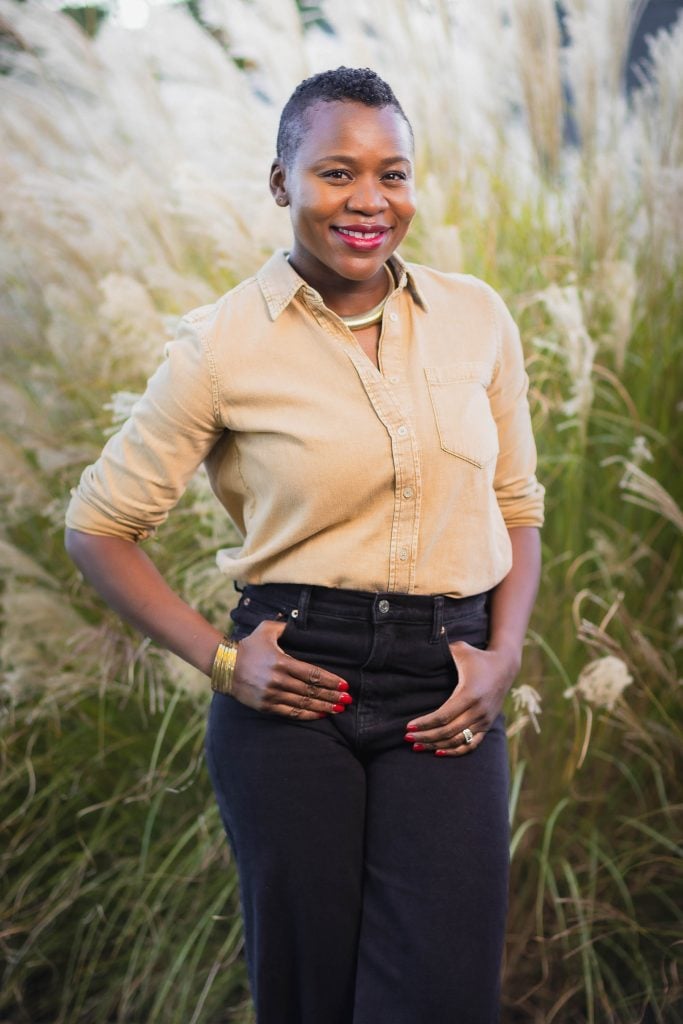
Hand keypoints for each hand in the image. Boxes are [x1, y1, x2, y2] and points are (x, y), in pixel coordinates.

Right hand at [231, 619, 351, 719]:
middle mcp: (278, 680)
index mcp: (281, 662)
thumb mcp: (265, 630)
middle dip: (332, 695)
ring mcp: (272, 694)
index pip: (312, 674)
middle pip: (311, 690)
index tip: (345, 685)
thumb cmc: (248, 646)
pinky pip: (290, 712)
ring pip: (303, 703)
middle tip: (347, 699)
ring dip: (323, 707)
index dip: (330, 680)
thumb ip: (285, 626)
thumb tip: (299, 622)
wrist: (224, 666)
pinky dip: (307, 715)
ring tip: (339, 708)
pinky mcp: (266, 706)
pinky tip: (320, 715)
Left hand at [404, 641, 519, 755]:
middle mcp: (478, 710)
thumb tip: (426, 638)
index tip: (408, 726)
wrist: (505, 667)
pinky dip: (455, 751)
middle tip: (408, 738)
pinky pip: (471, 745)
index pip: (443, 716)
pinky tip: (439, 752)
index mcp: (469, 694)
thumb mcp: (461, 650)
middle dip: (425, 736)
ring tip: (418, 746)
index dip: (424, 723)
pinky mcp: (487, 725)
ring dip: (436, 745)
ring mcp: (484, 720)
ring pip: (457, 741)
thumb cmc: (478, 657)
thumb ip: (443, 647)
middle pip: (447, 732)